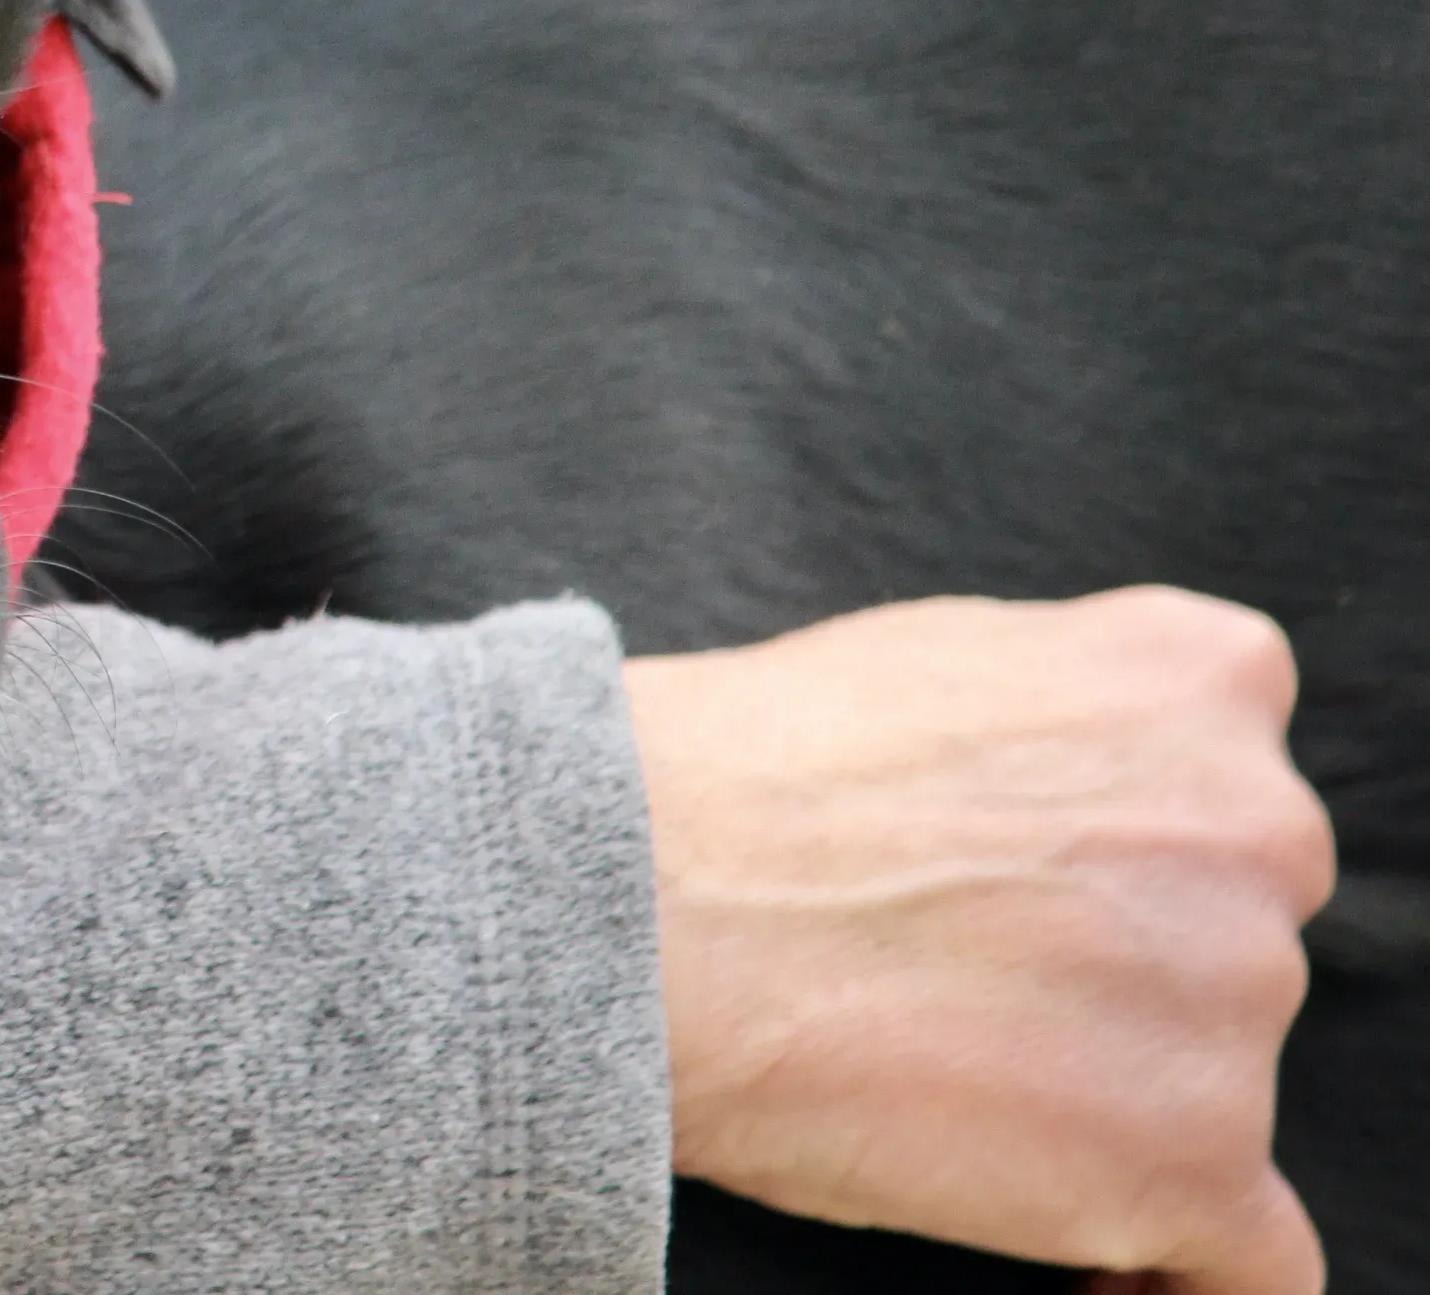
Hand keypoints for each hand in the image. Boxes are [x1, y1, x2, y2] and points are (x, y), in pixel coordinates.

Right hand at [625, 588, 1334, 1294]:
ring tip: (944, 1080)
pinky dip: (1173, 1269)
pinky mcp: (1194, 1156)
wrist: (627, 890)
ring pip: (1216, 1080)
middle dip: (1121, 968)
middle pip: (1232, 932)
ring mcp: (1232, 996)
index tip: (1039, 896)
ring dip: (1114, 1098)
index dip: (1131, 854)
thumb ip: (1067, 709)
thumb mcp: (939, 652)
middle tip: (958, 983)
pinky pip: (1257, 1261)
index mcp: (1197, 683)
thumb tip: (1090, 780)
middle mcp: (1255, 826)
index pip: (1231, 787)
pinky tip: (1088, 1259)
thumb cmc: (733, 776)